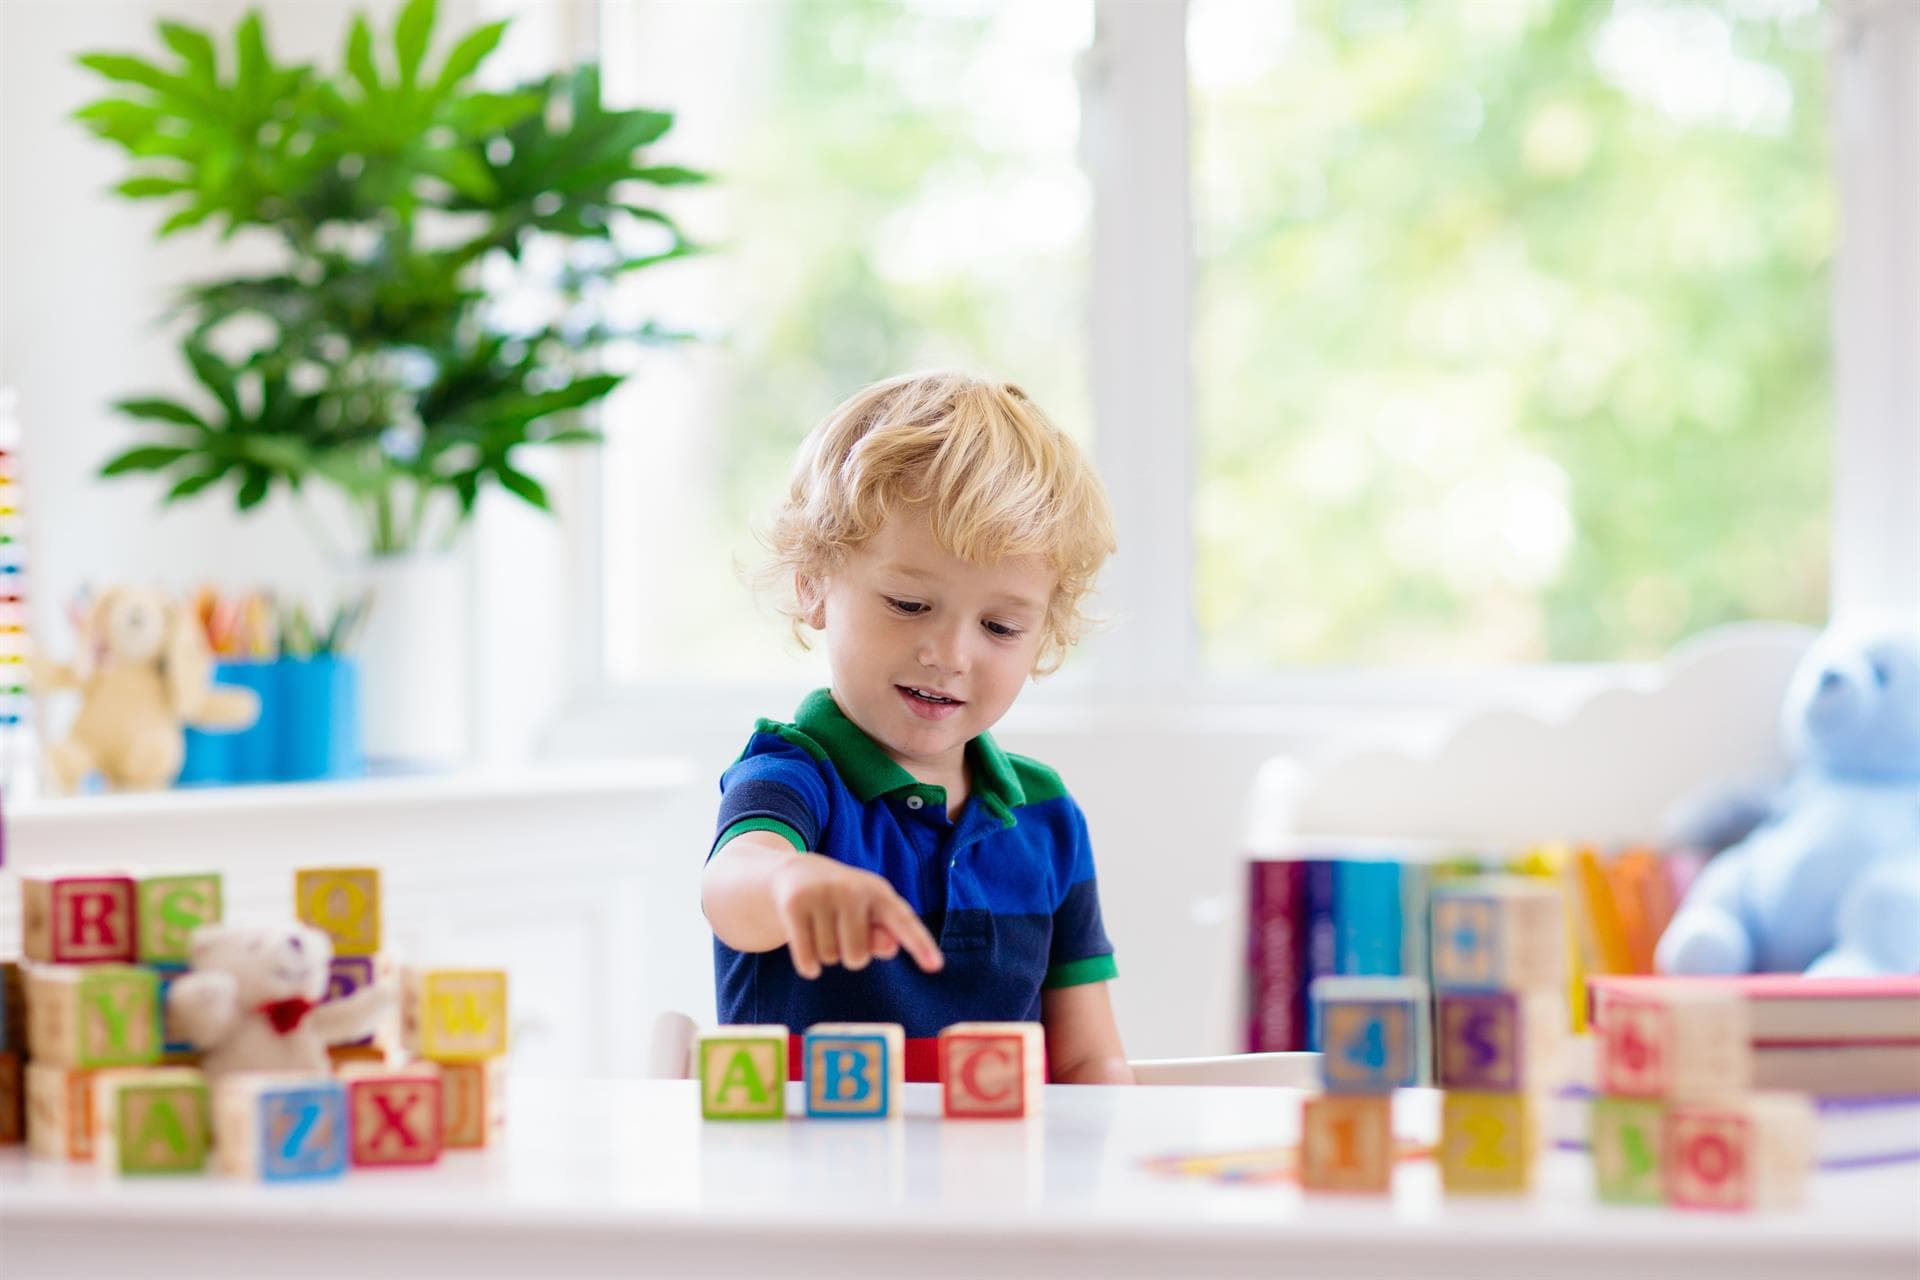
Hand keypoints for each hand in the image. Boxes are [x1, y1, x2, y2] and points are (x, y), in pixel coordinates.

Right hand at [769, 855, 943, 979]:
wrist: (793, 873)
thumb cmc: (841, 902)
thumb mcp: (866, 913)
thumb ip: (883, 934)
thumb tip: (890, 946)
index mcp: (878, 891)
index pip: (903, 921)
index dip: (920, 944)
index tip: (936, 967)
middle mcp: (852, 889)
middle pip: (858, 957)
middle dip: (848, 954)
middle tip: (838, 928)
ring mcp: (822, 895)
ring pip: (830, 959)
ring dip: (826, 954)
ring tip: (821, 926)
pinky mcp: (795, 905)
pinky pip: (808, 961)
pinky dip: (808, 965)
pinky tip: (805, 944)